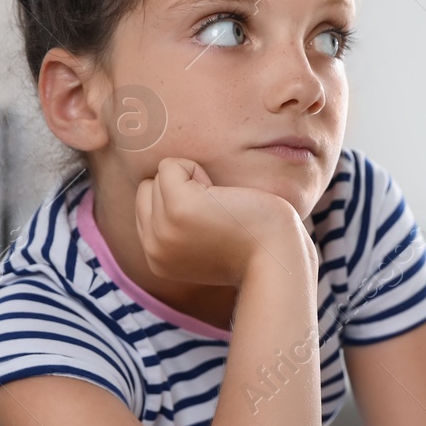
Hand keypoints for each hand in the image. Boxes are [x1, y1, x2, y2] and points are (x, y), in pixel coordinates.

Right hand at [134, 157, 308, 286]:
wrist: (278, 258)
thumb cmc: (254, 245)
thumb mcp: (205, 244)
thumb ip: (178, 227)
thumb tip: (166, 184)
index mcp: (157, 259)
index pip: (147, 208)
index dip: (181, 202)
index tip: (213, 223)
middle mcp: (153, 248)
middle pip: (148, 190)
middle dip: (182, 189)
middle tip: (219, 215)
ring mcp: (164, 229)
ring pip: (158, 176)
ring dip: (193, 181)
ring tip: (221, 208)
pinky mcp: (178, 208)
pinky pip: (170, 165)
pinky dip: (197, 169)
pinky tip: (222, 196)